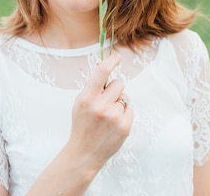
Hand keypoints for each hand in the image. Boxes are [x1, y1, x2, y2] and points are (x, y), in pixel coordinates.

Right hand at [65, 52, 133, 171]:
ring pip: (125, 97)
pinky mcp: (125, 126)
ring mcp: (114, 117)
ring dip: (118, 104)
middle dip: (115, 89)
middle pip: (119, 83)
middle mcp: (101, 106)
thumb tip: (105, 66)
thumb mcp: (80, 103)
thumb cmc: (82, 125)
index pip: (101, 72)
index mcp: (87, 98)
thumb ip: (92, 87)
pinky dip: (124, 114)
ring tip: (108, 117)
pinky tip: (114, 124)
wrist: (84, 153)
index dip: (111, 61)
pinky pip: (130, 109)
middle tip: (107, 100)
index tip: (117, 56)